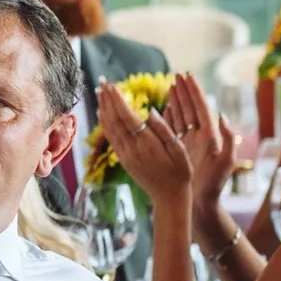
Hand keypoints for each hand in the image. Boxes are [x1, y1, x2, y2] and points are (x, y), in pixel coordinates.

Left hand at [95, 76, 195, 211]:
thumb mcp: (179, 151)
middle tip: (102, 82)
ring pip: (109, 129)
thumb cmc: (180, 173)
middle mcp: (132, 150)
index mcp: (147, 145)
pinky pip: (111, 138)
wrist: (169, 198)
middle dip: (107, 100)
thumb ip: (164, 130)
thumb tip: (151, 110)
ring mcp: (125, 156)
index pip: (127, 117)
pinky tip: (104, 114)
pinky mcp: (124, 160)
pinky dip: (105, 123)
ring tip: (100, 93)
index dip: (117, 100)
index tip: (112, 85)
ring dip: (103, 109)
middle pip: (114, 120)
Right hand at [156, 70, 236, 229]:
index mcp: (211, 135)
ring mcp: (189, 142)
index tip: (187, 76)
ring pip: (181, 116)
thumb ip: (229, 139)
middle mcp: (200, 136)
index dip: (194, 91)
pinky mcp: (180, 150)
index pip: (201, 107)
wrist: (202, 203)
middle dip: (184, 91)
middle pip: (191, 108)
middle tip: (177, 75)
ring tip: (170, 85)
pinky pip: (173, 128)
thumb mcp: (226, 162)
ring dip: (176, 100)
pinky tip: (164, 107)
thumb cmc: (214, 185)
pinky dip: (169, 116)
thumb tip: (222, 116)